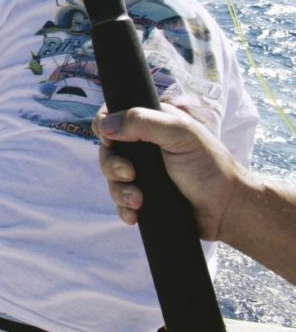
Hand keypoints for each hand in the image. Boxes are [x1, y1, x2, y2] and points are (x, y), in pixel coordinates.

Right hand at [92, 104, 239, 241]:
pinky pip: (119, 201)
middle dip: (112, 165)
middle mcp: (142, 147)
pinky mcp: (143, 197)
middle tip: (130, 174)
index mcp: (150, 124)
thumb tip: (104, 125)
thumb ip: (142, 122)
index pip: (113, 117)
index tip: (111, 141)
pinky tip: (135, 214)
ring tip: (138, 200)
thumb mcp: (179, 134)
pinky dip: (123, 208)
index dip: (105, 128)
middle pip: (107, 151)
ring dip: (119, 190)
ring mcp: (142, 173)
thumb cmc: (210, 166)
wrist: (227, 209)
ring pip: (111, 178)